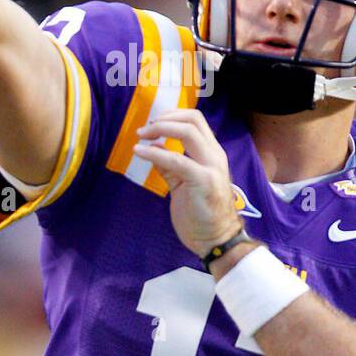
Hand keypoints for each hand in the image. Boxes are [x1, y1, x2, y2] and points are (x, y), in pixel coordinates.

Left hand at [133, 108, 242, 259]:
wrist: (215, 239)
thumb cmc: (200, 214)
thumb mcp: (183, 183)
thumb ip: (171, 166)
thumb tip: (154, 146)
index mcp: (212, 154)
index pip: (195, 120)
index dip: (172, 115)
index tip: (152, 124)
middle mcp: (214, 155)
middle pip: (193, 119)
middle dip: (165, 118)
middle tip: (145, 129)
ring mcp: (211, 167)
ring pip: (188, 132)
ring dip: (161, 129)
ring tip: (141, 136)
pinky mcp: (203, 181)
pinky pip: (176, 160)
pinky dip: (155, 153)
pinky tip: (139, 152)